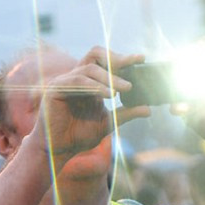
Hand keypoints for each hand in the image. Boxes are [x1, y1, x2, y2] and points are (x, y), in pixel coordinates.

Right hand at [31, 47, 149, 167]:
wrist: (61, 150)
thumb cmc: (80, 136)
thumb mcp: (108, 123)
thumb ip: (126, 113)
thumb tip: (148, 109)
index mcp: (89, 82)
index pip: (105, 62)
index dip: (122, 58)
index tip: (142, 59)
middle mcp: (77, 77)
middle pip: (95, 54)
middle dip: (116, 58)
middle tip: (133, 64)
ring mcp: (65, 81)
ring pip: (89, 68)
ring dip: (110, 77)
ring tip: (126, 88)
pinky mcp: (56, 89)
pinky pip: (77, 80)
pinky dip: (95, 85)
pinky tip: (109, 94)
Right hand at [173, 25, 204, 155]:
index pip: (198, 51)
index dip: (200, 46)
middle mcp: (197, 80)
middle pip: (182, 65)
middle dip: (182, 61)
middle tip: (190, 59)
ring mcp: (189, 96)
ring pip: (174, 85)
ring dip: (174, 82)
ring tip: (180, 81)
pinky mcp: (187, 113)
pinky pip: (176, 107)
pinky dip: (177, 107)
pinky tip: (183, 107)